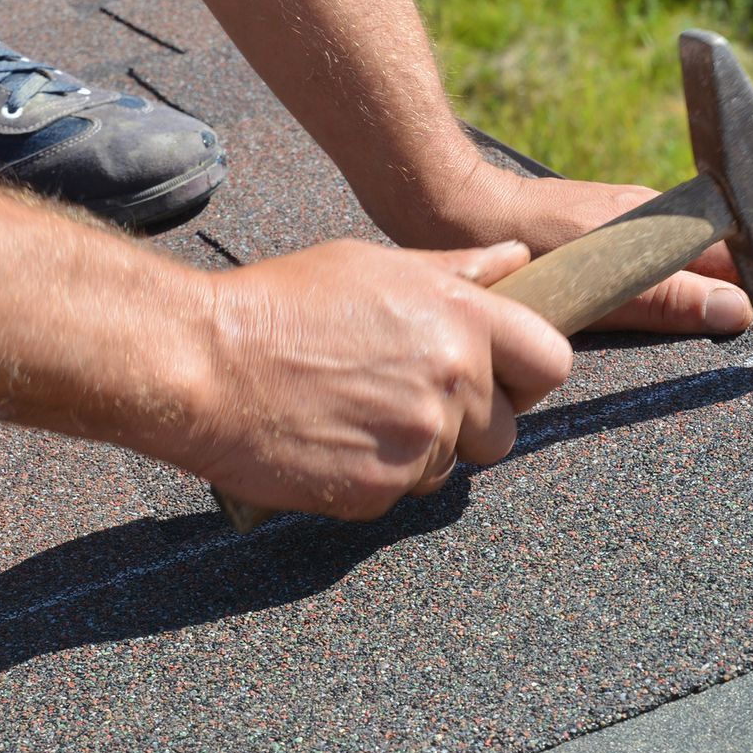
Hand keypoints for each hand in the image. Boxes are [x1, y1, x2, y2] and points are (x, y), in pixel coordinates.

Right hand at [186, 239, 570, 519]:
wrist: (201, 364)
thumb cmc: (281, 304)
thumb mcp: (374, 266)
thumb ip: (456, 271)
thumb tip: (518, 260)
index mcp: (461, 319)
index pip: (551, 363)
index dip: (527, 375)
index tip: (499, 378)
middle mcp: (453, 382)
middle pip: (504, 433)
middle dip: (469, 425)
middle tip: (408, 399)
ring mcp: (419, 441)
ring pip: (450, 466)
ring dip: (417, 451)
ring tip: (356, 412)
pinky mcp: (381, 490)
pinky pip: (401, 492)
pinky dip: (376, 475)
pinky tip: (333, 439)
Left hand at [386, 161, 752, 334]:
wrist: (455, 210)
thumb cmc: (525, 243)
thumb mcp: (602, 280)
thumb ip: (668, 296)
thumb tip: (740, 313)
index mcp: (670, 221)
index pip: (752, 256)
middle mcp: (660, 221)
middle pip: (735, 261)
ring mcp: (636, 229)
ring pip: (702, 266)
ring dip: (733, 299)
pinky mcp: (611, 243)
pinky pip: (668, 270)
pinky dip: (692, 297)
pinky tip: (693, 325)